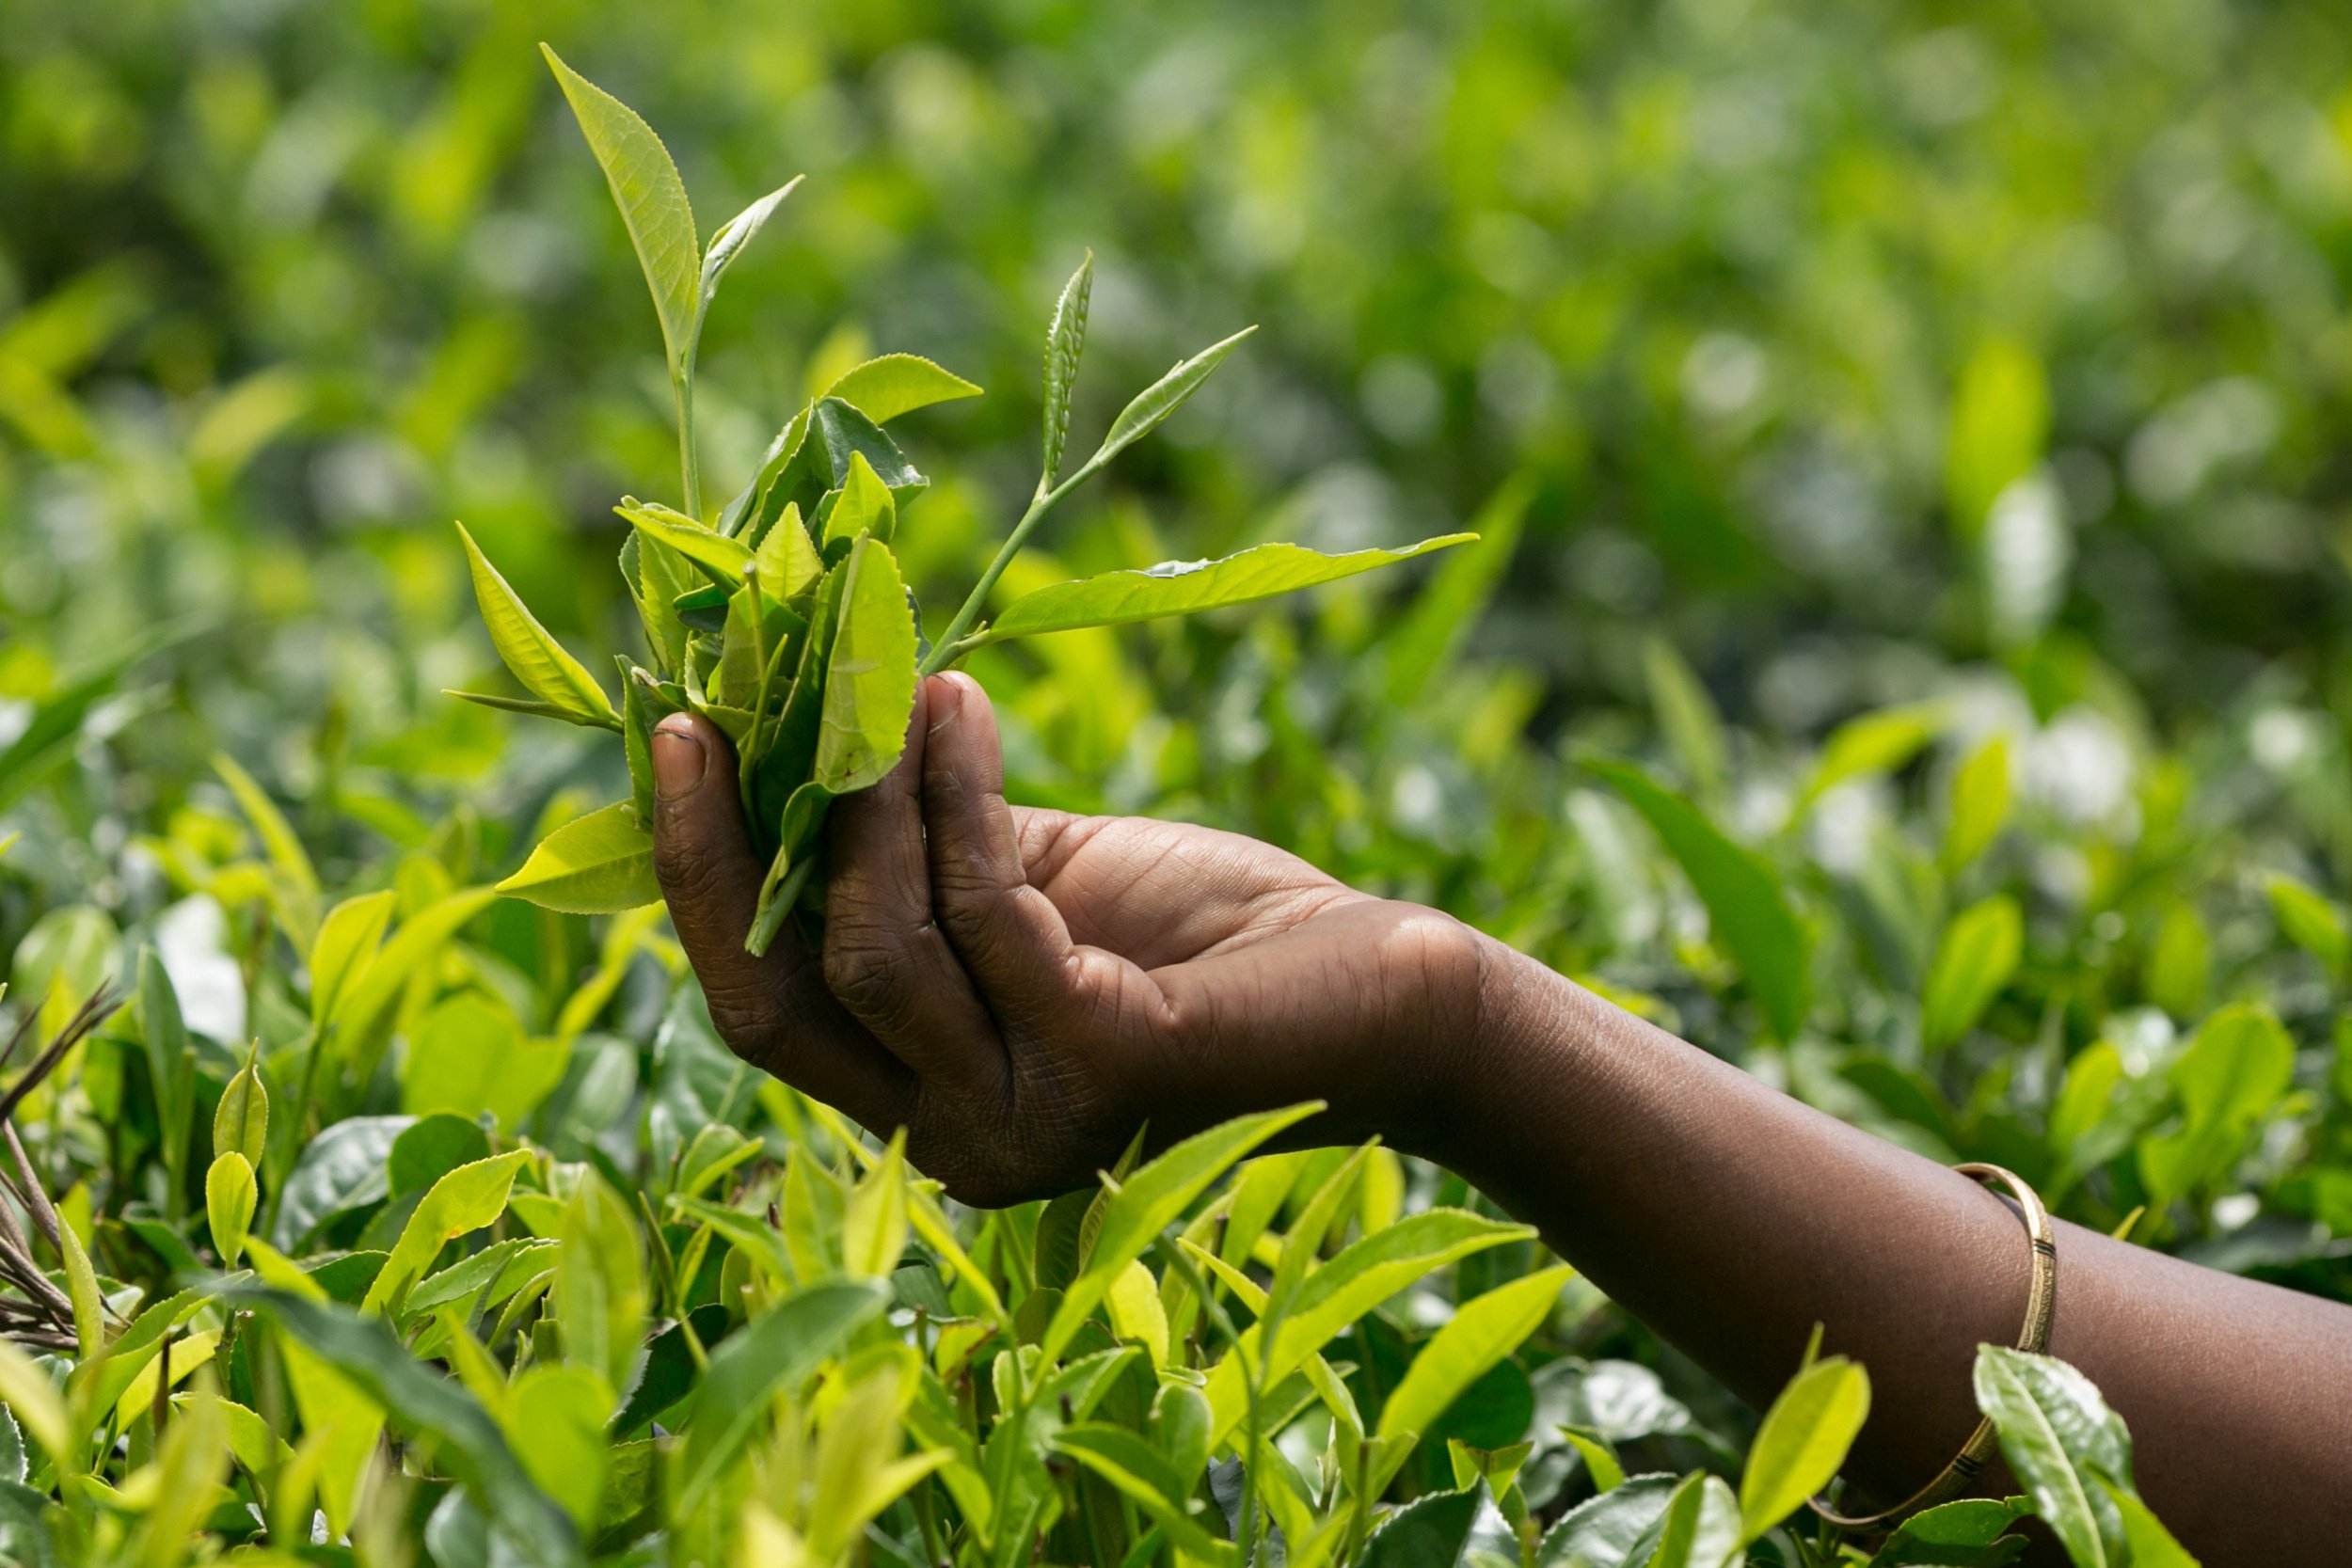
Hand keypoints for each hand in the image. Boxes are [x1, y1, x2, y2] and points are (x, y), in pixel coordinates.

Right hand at [648, 672, 1487, 1205]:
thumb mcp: (1032, 887)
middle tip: (710, 711)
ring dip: (864, 793)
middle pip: (776, 1001)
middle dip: (721, 853)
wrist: (1382, 990)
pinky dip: (960, 793)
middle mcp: (954, 1138)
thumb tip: (793, 734)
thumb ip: (918, 855)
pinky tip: (962, 705)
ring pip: (874, 948)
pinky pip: (986, 910)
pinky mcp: (1104, 1069)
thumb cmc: (1208, 937)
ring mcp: (1024, 1120)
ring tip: (885, 673)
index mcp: (924, 1094)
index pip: (766, 1001)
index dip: (702, 876)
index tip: (676, 733)